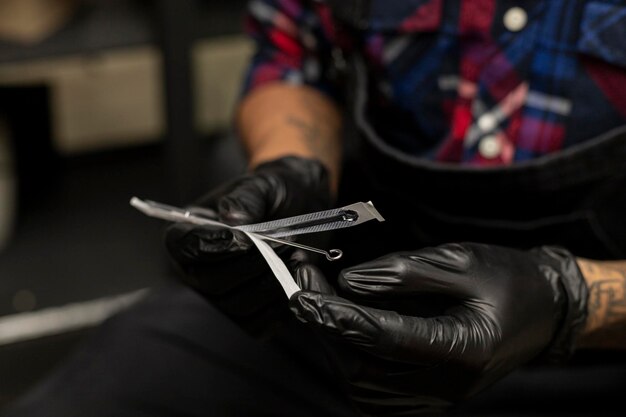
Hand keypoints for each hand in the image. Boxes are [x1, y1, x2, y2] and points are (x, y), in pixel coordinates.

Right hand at [164, 156, 331, 333]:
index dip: (212, 246)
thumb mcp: (264, 184)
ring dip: (269, 282)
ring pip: (234, 305)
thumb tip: (233, 218)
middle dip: (251, 264)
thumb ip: (246, 197)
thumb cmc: (276, 194)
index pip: (184, 246)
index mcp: (188, 230)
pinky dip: (279, 304)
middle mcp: (195, 268)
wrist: (303, 210)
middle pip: (209, 281)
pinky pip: (256, 323)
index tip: (246, 239)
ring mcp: (218, 296)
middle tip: (285, 242)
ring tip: (297, 256)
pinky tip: (297, 278)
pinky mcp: (244, 315)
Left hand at [289, 243, 588, 415]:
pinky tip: (341, 326)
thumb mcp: (460, 261)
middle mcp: (447, 386)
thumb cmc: (509, 279)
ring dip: (332, 343)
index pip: (383, 338)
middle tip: (303, 285)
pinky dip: (349, 356)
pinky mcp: (426, 395)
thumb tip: (348, 282)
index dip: (338, 315)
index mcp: (463, 350)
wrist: (544, 309)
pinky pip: (373, 388)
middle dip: (325, 327)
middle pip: (363, 368)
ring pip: (361, 384)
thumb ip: (402, 272)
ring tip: (317, 300)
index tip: (303, 291)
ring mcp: (436, 397)